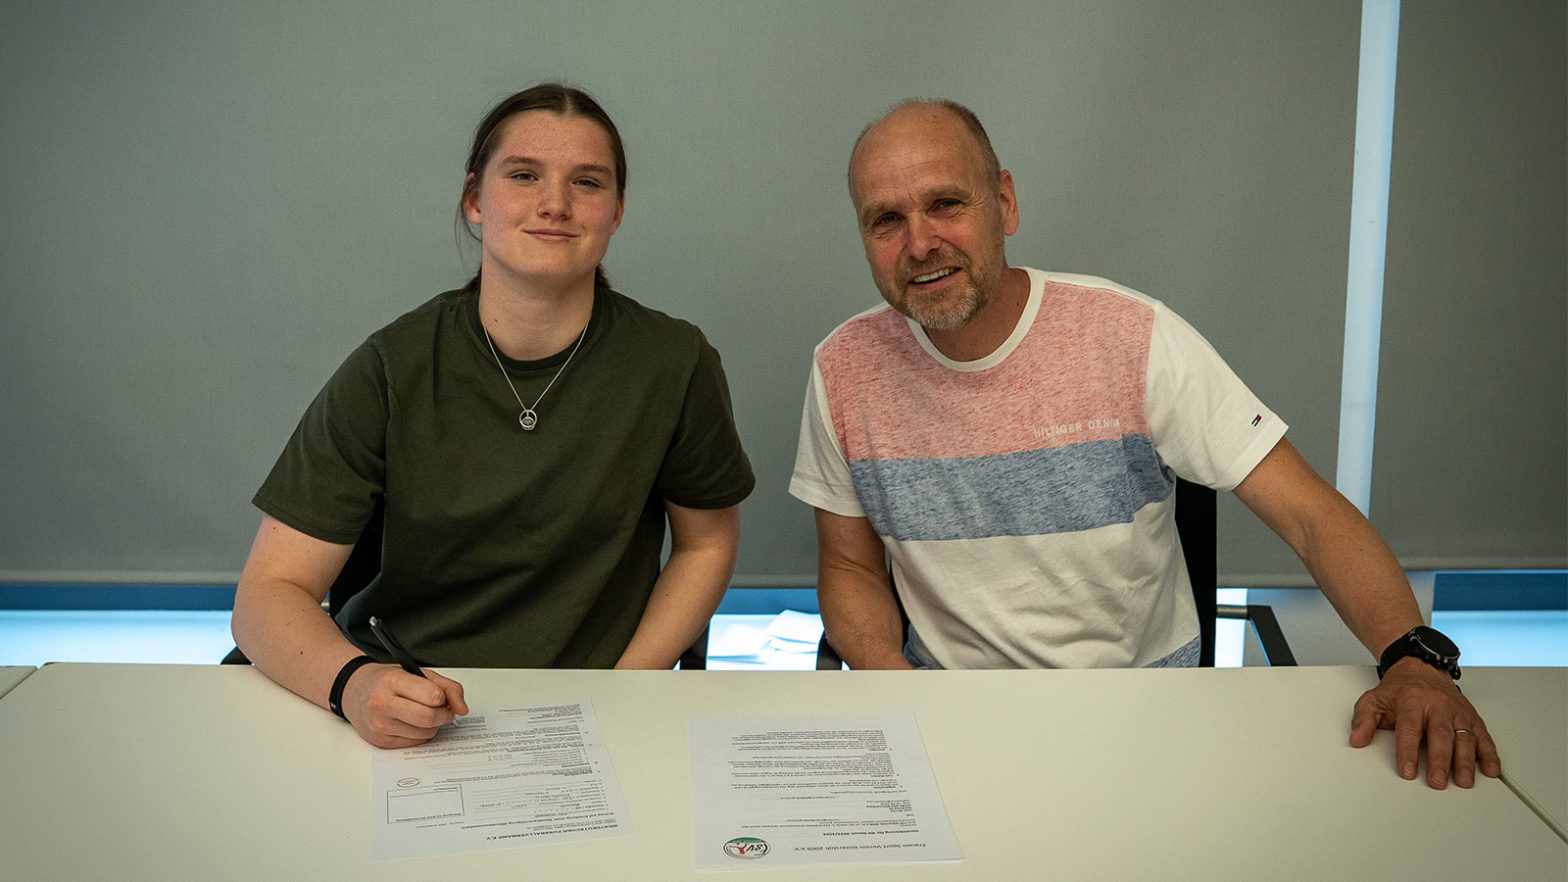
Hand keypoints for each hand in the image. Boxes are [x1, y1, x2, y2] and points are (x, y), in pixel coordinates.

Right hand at [341, 664, 468, 748]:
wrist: (355, 691)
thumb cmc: (388, 681)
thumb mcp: (418, 673)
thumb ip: (447, 687)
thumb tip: (462, 709)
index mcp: (393, 680)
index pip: (433, 696)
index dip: (444, 698)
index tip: (443, 697)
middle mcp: (382, 703)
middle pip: (429, 718)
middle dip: (443, 715)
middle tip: (443, 710)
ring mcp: (379, 725)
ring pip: (425, 734)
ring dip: (432, 726)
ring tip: (422, 713)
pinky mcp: (380, 742)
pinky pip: (415, 743)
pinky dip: (420, 734)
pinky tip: (410, 722)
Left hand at [1349, 657, 1500, 788]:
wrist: (1421, 669)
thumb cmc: (1400, 690)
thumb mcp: (1374, 699)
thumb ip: (1363, 720)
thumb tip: (1356, 739)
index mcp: (1412, 701)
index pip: (1409, 729)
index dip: (1407, 752)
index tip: (1407, 771)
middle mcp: (1437, 706)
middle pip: (1440, 735)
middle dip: (1440, 761)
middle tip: (1438, 782)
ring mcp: (1457, 712)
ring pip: (1465, 737)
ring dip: (1466, 761)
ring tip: (1464, 781)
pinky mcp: (1472, 717)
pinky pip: (1483, 736)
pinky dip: (1489, 754)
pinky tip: (1490, 770)